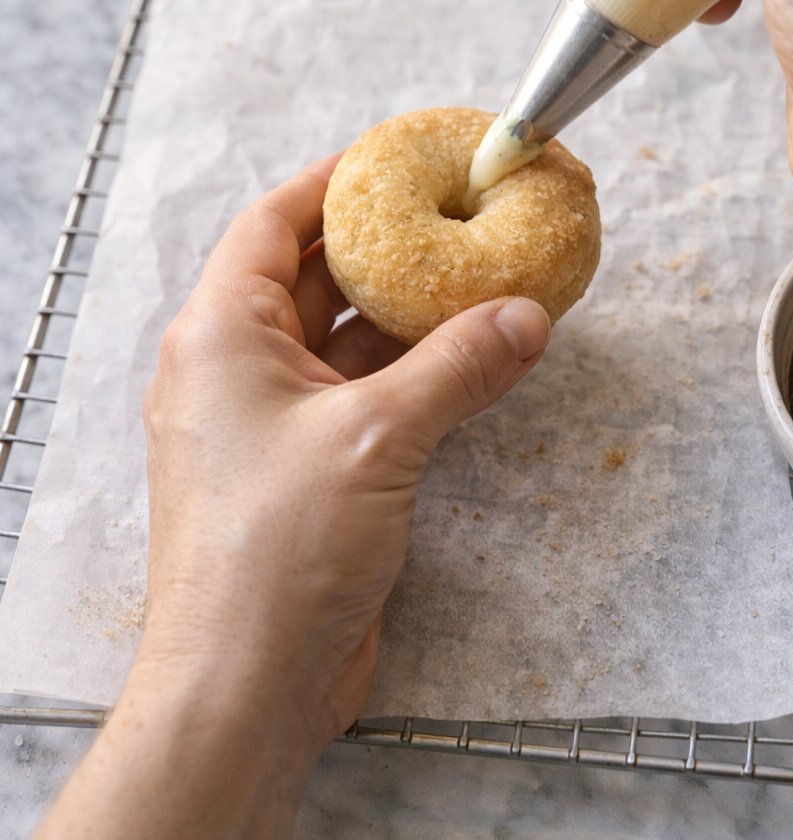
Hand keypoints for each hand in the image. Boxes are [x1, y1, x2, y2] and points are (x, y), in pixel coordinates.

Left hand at [32, 160, 549, 839]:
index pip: (271, 222)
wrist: (246, 685)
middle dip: (379, 244)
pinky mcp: (299, 468)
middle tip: (450, 209)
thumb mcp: (379, 437)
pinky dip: (404, 368)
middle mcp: (232, 366)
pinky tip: (464, 354)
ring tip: (473, 273)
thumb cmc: (279, 550)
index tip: (395, 155)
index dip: (333, 181)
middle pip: (306, 273)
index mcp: (219, 333)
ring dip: (400, 311)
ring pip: (337, 336)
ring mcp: (264, 421)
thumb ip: (458, 366)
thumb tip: (526, 315)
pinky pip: (353, 391)